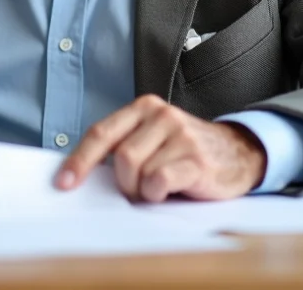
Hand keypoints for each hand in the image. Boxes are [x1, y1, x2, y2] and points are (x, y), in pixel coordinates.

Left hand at [56, 94, 266, 201]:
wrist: (238, 153)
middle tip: (137, 191)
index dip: (80, 160)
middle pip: (121, 158)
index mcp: (143, 108)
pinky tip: (169, 191)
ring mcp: (182, 135)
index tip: (64, 183)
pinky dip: (158, 193)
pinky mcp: (197, 160)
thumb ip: (123, 146)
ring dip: (144, 191)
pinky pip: (161, 181)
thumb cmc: (184, 151)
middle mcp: (161, 115)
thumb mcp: (152, 138)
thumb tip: (80, 173)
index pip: (101, 133)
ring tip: (158, 188)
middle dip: (124, 183)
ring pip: (140, 172)